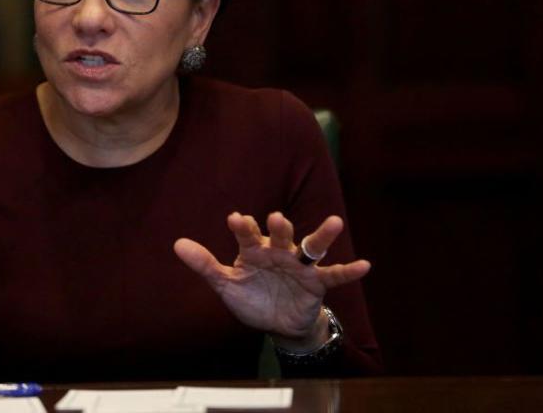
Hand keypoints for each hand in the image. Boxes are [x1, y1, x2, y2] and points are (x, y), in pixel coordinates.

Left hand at [173, 212, 370, 347]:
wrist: (277, 324)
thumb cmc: (252, 297)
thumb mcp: (227, 284)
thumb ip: (205, 265)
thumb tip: (178, 244)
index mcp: (254, 250)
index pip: (247, 235)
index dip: (242, 228)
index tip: (235, 219)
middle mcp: (279, 252)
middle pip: (281, 236)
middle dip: (280, 228)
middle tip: (277, 219)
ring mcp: (300, 266)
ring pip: (311, 247)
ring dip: (322, 236)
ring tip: (335, 222)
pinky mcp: (317, 283)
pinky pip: (334, 275)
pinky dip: (349, 271)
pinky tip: (364, 265)